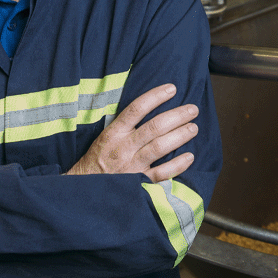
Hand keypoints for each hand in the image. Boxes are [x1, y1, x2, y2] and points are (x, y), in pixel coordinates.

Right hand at [66, 83, 198, 181]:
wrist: (83, 189)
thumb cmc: (97, 160)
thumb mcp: (105, 137)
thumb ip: (124, 125)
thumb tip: (149, 107)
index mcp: (114, 133)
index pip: (136, 109)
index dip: (155, 97)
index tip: (172, 89)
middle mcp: (123, 147)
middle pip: (154, 127)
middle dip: (176, 116)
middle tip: (192, 109)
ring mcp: (132, 166)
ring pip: (159, 147)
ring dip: (180, 136)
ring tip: (194, 127)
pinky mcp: (138, 183)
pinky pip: (161, 173)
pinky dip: (177, 165)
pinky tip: (189, 157)